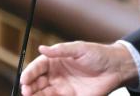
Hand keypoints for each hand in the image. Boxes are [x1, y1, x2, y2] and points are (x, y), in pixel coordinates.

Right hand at [20, 41, 137, 95]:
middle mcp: (56, 75)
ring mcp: (62, 88)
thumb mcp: (79, 49)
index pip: (37, 67)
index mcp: (56, 60)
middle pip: (36, 82)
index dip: (29, 73)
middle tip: (26, 91)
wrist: (115, 69)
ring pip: (42, 94)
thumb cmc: (98, 54)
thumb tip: (41, 48)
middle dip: (29, 87)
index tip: (24, 79)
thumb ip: (60, 50)